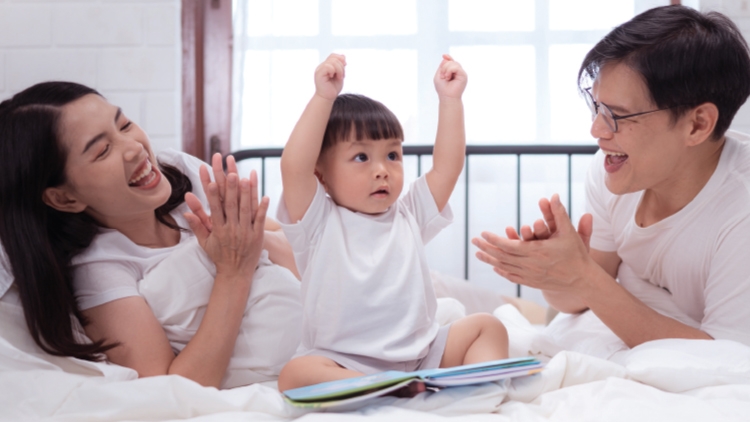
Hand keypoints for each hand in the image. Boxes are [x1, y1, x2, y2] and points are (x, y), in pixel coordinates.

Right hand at [184, 157, 268, 277]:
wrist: (235, 273)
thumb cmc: (219, 256)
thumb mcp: (205, 242)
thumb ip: (196, 225)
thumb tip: (185, 212)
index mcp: (218, 230)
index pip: (215, 210)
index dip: (213, 196)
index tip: (211, 182)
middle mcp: (232, 230)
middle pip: (231, 206)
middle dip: (231, 189)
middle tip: (231, 173)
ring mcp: (245, 233)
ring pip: (246, 210)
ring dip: (247, 194)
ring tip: (247, 178)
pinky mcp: (257, 237)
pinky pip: (260, 220)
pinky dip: (262, 209)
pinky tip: (265, 196)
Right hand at [314, 53, 345, 100]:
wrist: (327, 98)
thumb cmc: (333, 88)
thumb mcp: (340, 74)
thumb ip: (341, 66)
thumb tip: (343, 56)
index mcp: (326, 66)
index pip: (333, 55)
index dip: (340, 59)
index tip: (345, 66)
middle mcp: (322, 66)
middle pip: (334, 58)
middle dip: (341, 66)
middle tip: (342, 76)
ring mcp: (319, 69)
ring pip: (332, 62)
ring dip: (339, 70)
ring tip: (339, 77)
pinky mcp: (318, 74)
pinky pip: (327, 66)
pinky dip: (333, 71)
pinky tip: (333, 77)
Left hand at [433, 54, 466, 99]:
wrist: (447, 97)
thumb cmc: (442, 88)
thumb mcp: (439, 75)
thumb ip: (442, 66)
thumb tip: (446, 57)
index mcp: (452, 72)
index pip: (451, 62)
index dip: (448, 58)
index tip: (444, 55)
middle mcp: (458, 72)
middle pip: (451, 61)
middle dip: (444, 67)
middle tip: (442, 76)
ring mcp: (461, 73)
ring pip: (454, 63)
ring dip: (446, 69)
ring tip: (445, 77)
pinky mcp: (464, 75)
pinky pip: (456, 67)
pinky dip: (450, 70)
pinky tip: (448, 77)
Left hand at [472, 194, 593, 294]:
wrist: (582, 280)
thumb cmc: (576, 254)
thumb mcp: (569, 232)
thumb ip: (559, 213)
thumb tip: (553, 195)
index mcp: (536, 252)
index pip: (508, 246)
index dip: (494, 239)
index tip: (483, 233)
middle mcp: (530, 265)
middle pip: (502, 257)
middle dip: (486, 248)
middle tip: (474, 241)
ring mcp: (530, 275)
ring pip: (504, 267)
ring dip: (490, 260)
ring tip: (477, 253)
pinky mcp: (532, 282)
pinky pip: (512, 277)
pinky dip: (501, 271)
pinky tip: (495, 267)